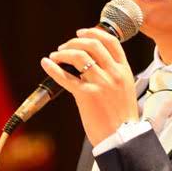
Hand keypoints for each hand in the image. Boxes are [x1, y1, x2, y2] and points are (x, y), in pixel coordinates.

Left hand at [41, 28, 139, 145]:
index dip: (94, 32)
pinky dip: (53, 68)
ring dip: (64, 52)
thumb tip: (94, 66)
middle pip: (93, 44)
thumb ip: (114, 76)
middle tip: (64, 48)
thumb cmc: (122, 118)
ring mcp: (100, 83)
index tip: (81, 32)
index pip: (110, 41)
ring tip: (56, 56)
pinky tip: (46, 63)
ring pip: (79, 56)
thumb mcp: (125, 90)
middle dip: (75, 41)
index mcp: (124, 71)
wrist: (123, 138)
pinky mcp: (86, 95)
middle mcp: (113, 73)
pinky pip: (66, 77)